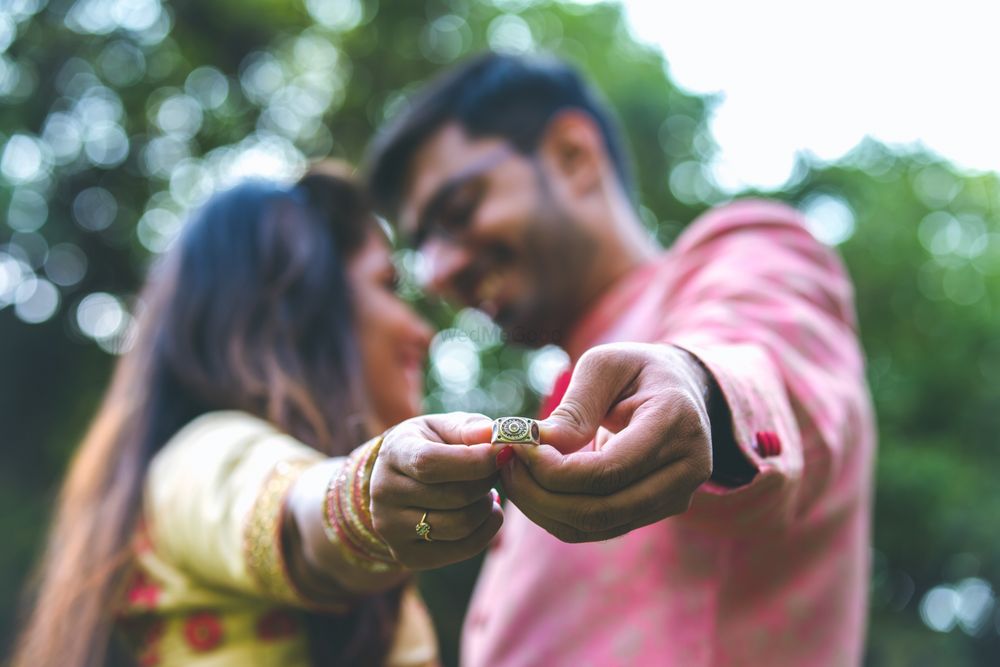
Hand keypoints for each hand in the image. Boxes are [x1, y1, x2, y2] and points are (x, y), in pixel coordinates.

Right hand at [370, 412, 501, 568]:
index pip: (430, 463)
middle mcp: (384, 492)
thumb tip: (492, 435)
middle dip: (487, 483)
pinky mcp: (407, 554)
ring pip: (460, 525)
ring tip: (487, 492)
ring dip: (486, 507)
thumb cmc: (430, 445)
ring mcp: (391, 527)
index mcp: (394, 453)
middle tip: (495, 472)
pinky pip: (462, 549)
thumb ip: (469, 428)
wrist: (398, 479)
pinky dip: (486, 531)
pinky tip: (487, 513)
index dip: (474, 461)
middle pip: (454, 497)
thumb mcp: (443, 427)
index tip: (503, 453)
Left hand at [499, 343, 712, 541]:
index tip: (517, 447)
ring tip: (513, 474)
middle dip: (541, 495)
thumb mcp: (605, 366)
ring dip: (544, 509)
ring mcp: (676, 497)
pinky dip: (558, 514)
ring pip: (597, 527)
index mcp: (676, 424)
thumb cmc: (637, 370)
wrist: (682, 389)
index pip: (608, 471)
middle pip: (602, 510)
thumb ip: (575, 407)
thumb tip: (538, 445)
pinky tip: (534, 487)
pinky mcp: (656, 511)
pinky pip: (599, 528)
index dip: (554, 469)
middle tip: (505, 466)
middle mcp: (686, 470)